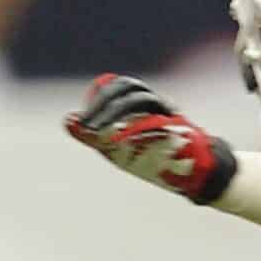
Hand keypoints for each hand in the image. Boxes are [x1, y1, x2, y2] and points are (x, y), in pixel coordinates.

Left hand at [63, 73, 237, 205]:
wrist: (193, 174)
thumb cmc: (152, 158)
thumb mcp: (116, 149)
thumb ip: (92, 135)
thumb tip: (67, 120)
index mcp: (143, 105)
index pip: (120, 86)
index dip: (100, 95)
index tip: (83, 119)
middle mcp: (156, 104)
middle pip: (128, 87)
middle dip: (104, 103)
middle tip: (85, 124)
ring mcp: (169, 114)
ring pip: (141, 99)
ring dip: (115, 112)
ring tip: (96, 130)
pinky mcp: (178, 129)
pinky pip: (156, 121)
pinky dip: (133, 128)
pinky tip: (115, 140)